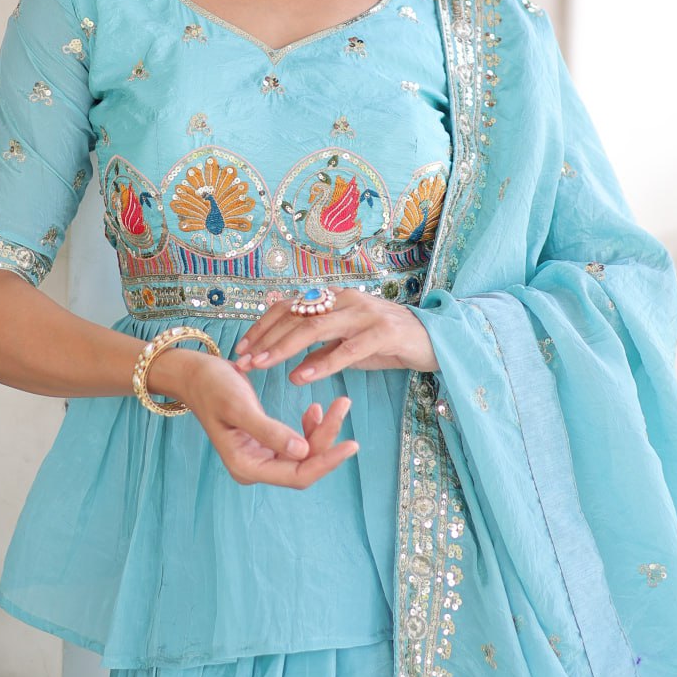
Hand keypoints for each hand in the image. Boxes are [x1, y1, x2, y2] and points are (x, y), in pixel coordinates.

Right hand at [164, 351, 357, 489]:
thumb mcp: (239, 406)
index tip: (351, 444)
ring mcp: (260, 456)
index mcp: (247, 466)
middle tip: (344, 403)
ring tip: (337, 402)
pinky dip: (309, 427)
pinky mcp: (264, 443)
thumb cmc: (213, 386)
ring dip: (322, 430)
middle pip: (304, 464)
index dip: (327, 462)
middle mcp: (255, 467)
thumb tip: (303, 453)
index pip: (297, 474)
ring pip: (303, 452)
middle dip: (327, 437)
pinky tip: (314, 409)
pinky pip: (295, 442)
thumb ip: (269, 431)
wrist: (195, 374)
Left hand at [232, 287, 438, 382]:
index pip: (290, 306)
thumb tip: (290, 361)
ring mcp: (365, 314)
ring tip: (262, 365)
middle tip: (242, 361)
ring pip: (315, 328)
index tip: (241, 348)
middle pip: (296, 315)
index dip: (262, 326)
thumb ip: (323, 346)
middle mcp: (346, 300)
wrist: (435, 339)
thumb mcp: (349, 344)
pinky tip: (301, 376)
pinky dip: (321, 363)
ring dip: (284, 348)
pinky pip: (346, 349)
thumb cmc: (388, 341)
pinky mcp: (383, 332)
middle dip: (265, 339)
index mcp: (335, 299)